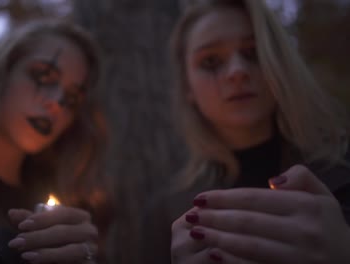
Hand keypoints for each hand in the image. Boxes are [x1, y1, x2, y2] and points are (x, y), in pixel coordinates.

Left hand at [8, 206, 97, 262]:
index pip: (63, 213)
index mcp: (80, 216)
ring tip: (26, 256)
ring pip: (70, 251)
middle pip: (64, 232)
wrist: (71, 259)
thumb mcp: (42, 228)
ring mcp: (91, 249)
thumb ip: (29, 220)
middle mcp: (89, 231)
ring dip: (46, 253)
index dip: (42, 219)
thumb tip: (11, 213)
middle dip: (38, 237)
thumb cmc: (55, 240)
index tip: (21, 226)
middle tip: (16, 243)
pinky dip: (55, 263)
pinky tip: (38, 263)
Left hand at [180, 165, 349, 263]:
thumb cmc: (327, 225)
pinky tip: (212, 254)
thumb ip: (301, 177)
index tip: (199, 199)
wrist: (349, 263)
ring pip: (250, 245)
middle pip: (247, 222)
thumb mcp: (322, 196)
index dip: (223, 198)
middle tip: (190, 216)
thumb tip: (271, 181)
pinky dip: (233, 261)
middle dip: (214, 218)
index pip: (254, 199)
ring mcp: (300, 256)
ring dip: (217, 238)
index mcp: (307, 205)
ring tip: (195, 232)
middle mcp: (305, 230)